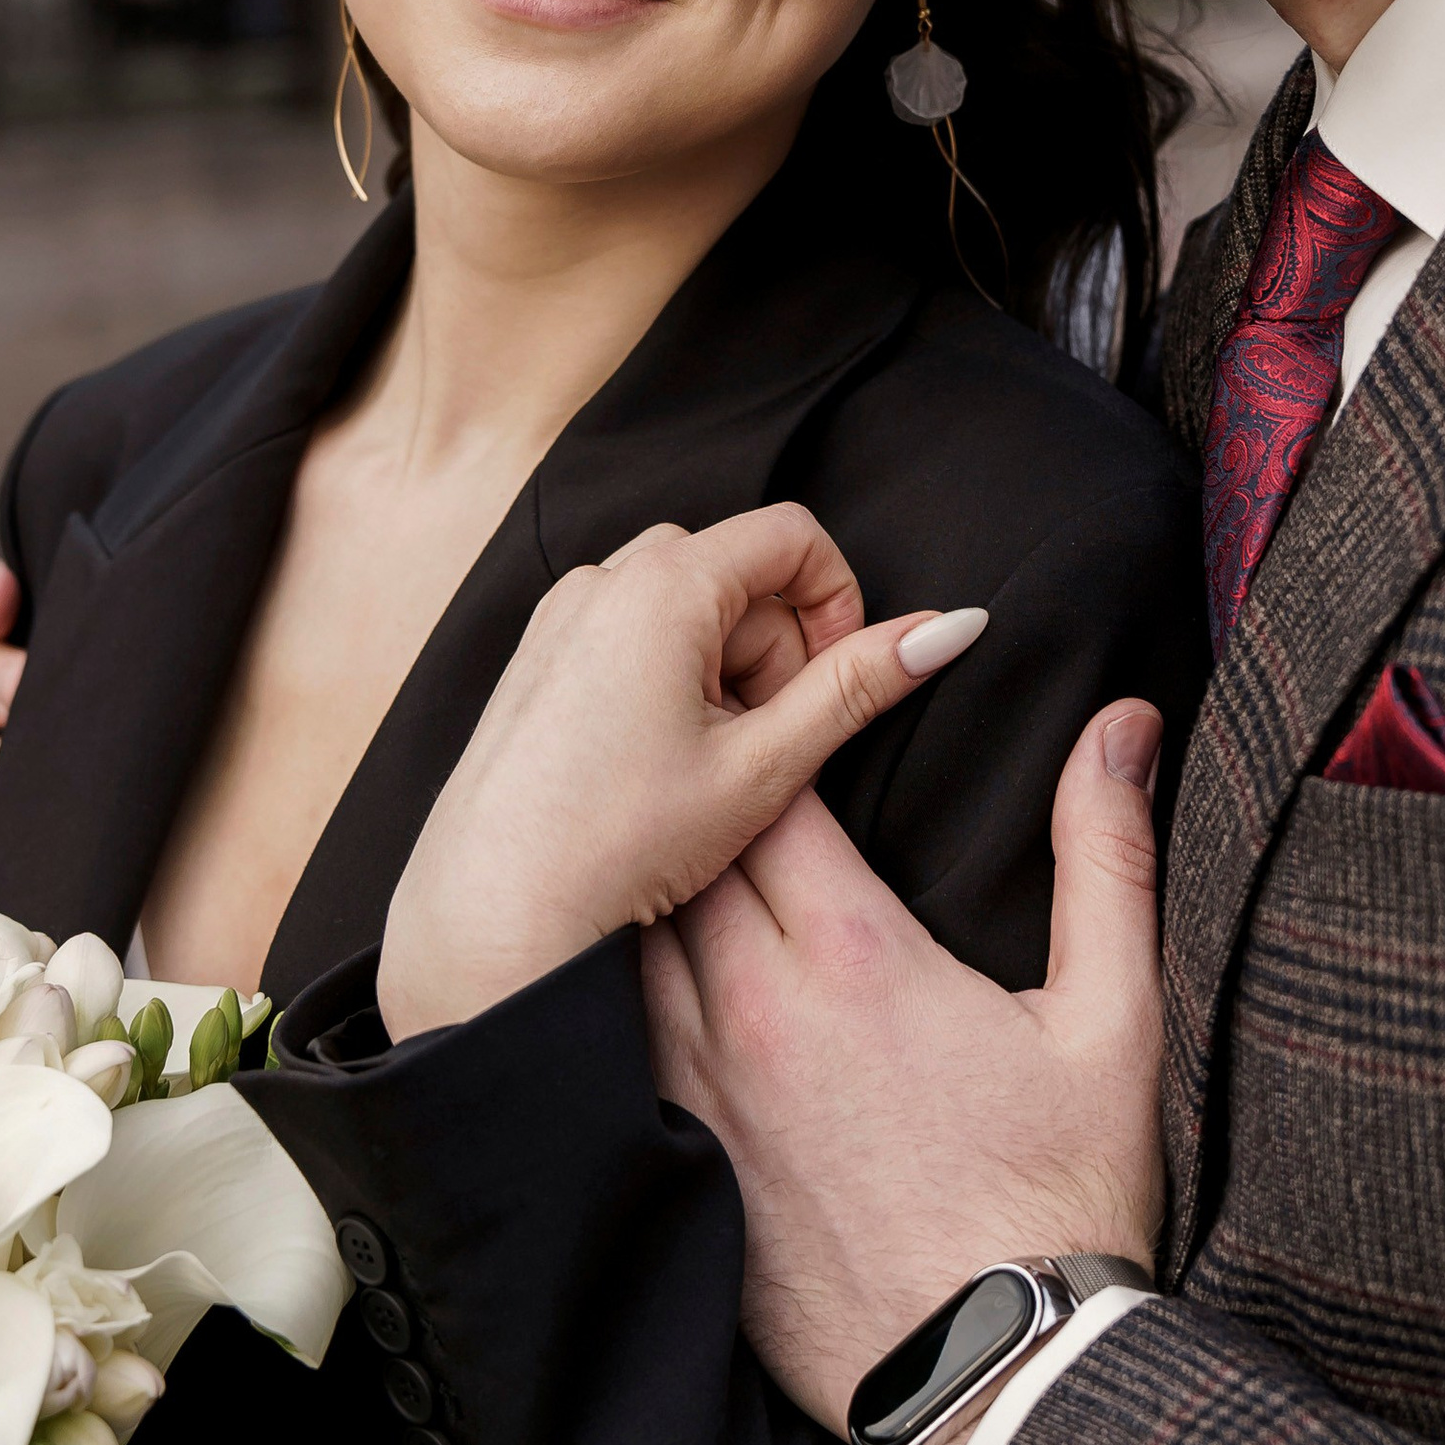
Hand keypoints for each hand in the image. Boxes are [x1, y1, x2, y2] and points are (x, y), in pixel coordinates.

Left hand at [375, 505, 983, 1038]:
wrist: (494, 910)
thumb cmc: (622, 841)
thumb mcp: (764, 766)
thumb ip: (858, 686)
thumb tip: (950, 627)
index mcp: (662, 584)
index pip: (793, 534)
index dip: (838, 602)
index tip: (836, 683)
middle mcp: (602, 578)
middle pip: (740, 572)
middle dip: (775, 649)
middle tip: (761, 747)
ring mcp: (561, 615)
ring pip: (687, 606)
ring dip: (724, 671)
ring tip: (705, 766)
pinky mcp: (538, 656)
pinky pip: (632, 633)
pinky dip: (669, 683)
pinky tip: (656, 766)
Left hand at [642, 700, 1165, 1444]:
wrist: (998, 1380)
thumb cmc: (1063, 1200)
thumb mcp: (1114, 1019)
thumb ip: (1107, 856)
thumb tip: (1123, 725)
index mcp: (856, 956)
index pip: (775, 798)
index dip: (773, 743)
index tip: (784, 714)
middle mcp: (756, 1008)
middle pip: (692, 854)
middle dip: (705, 800)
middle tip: (718, 761)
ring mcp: (702, 1089)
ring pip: (634, 940)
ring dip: (652, 890)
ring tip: (665, 850)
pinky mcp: (680, 1159)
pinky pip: (621, 1041)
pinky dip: (622, 992)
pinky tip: (636, 974)